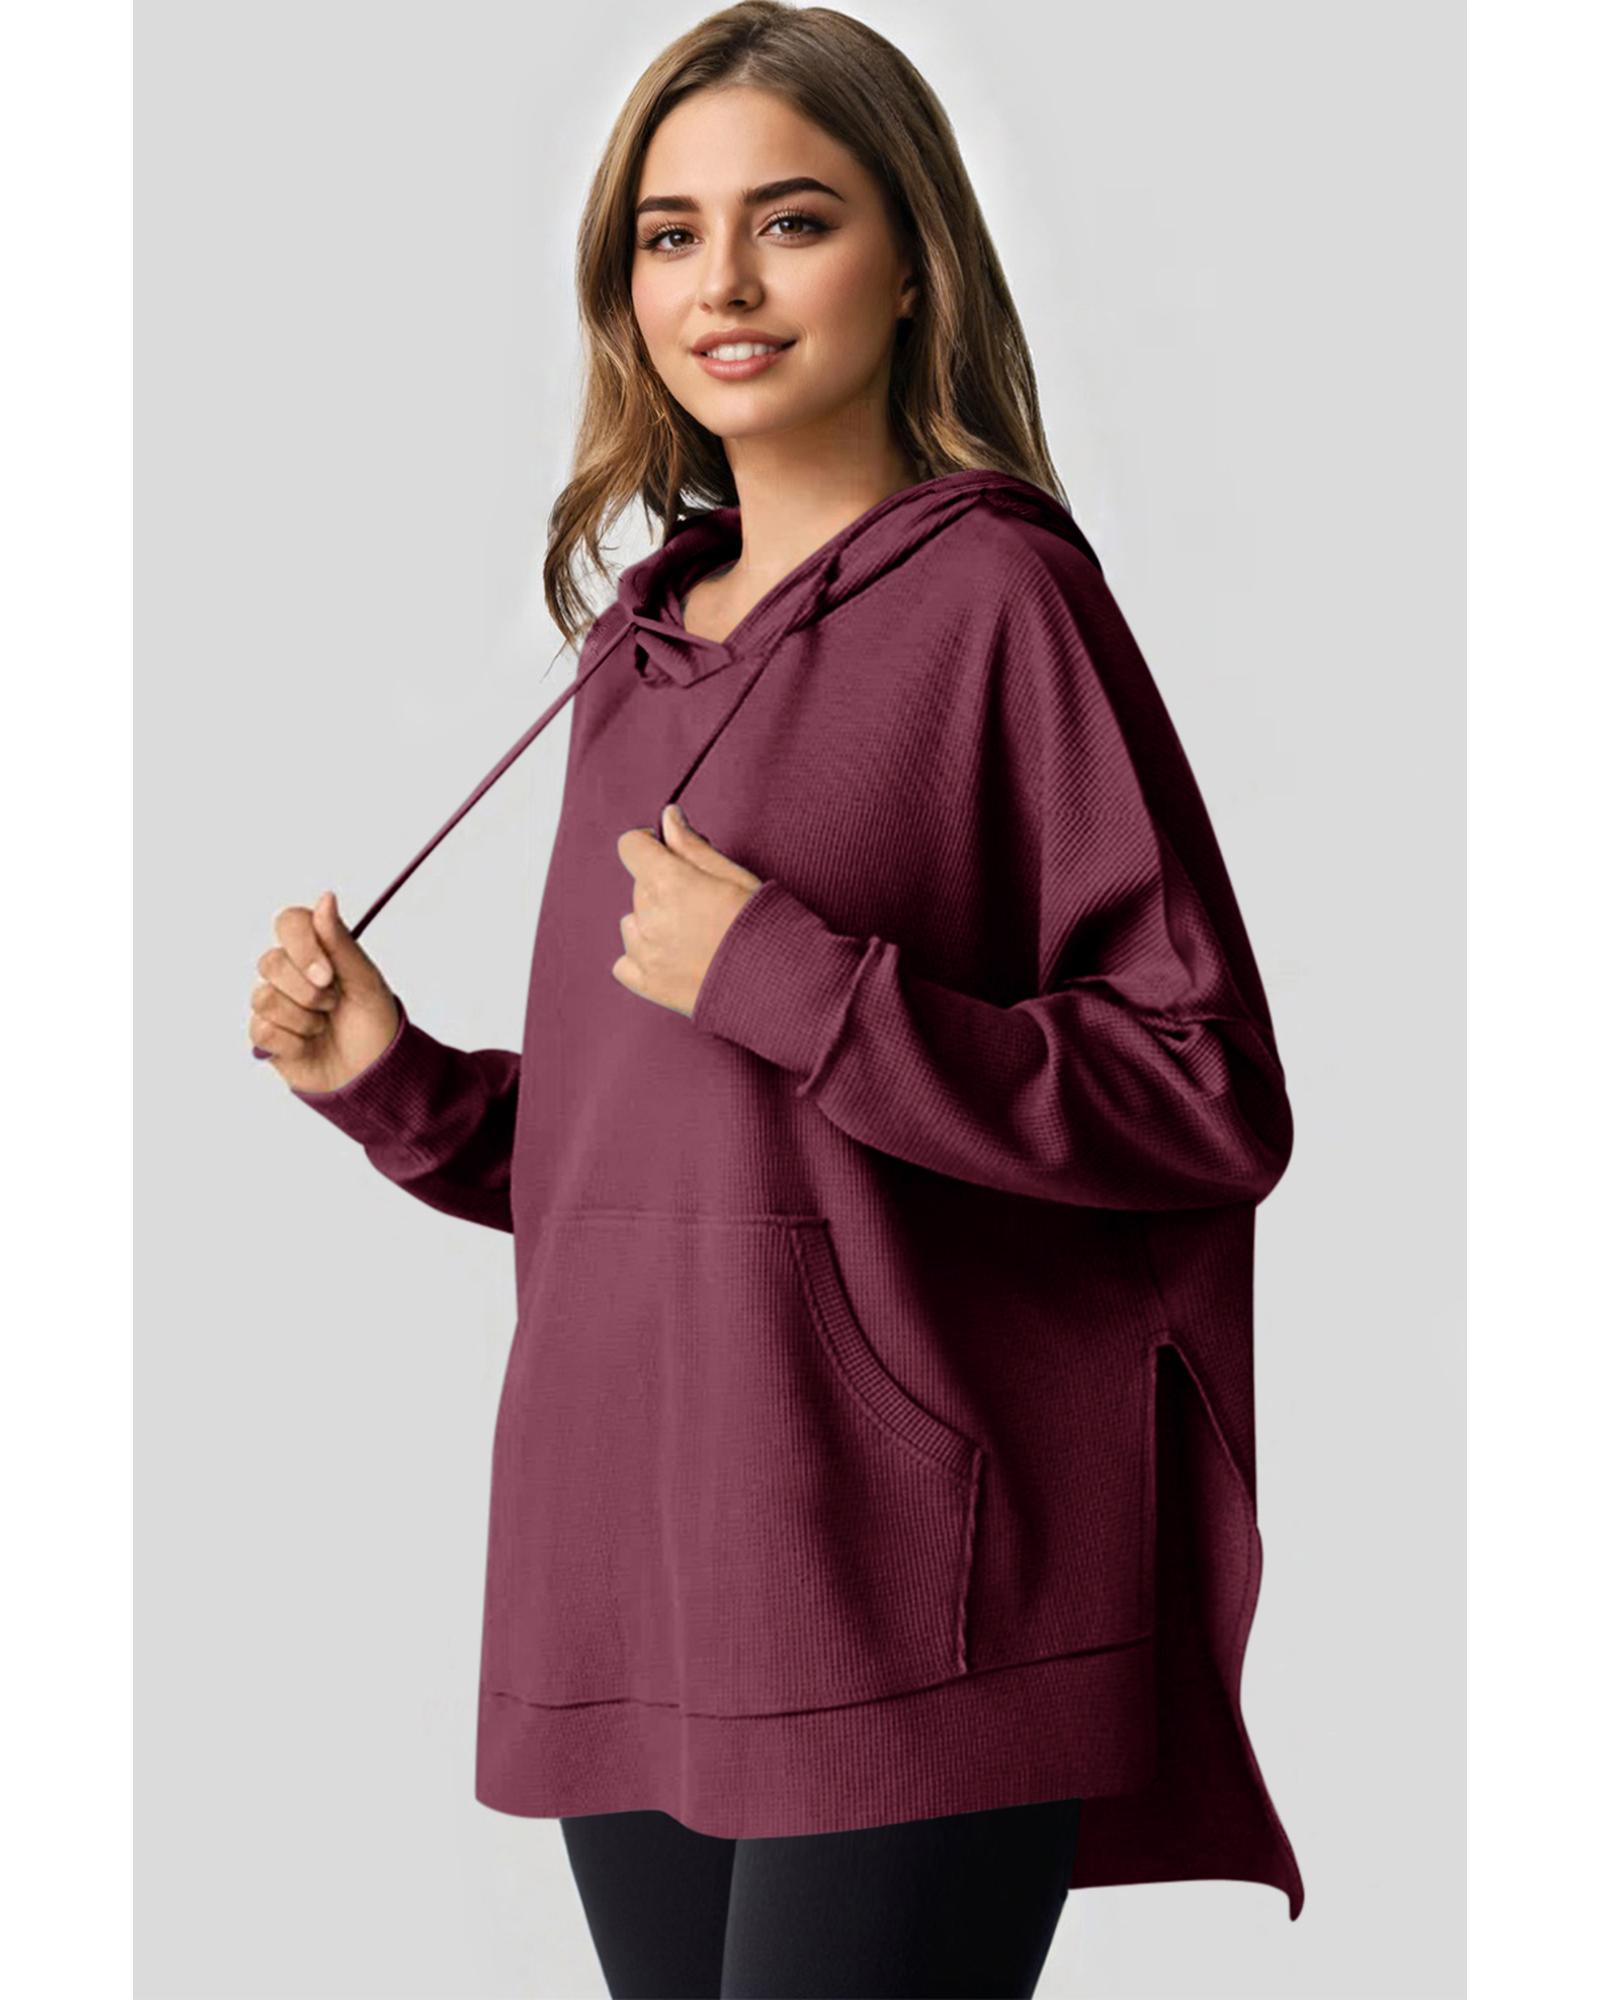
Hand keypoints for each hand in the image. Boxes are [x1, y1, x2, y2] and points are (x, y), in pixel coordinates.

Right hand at [250, 889, 401, 1089]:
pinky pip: (262, 1030)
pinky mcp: (265, 1036)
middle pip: (270, 962)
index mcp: (316, 951)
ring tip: (324, 1027)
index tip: (328, 974)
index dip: (302, 945)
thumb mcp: (365, 981)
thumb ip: (341, 942)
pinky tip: (308, 1046)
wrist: (371, 1074)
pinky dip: (293, 1042)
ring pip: (264, 998)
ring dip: (304, 1019)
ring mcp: (274, 1003)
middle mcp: (289, 973)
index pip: (289, 923)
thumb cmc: (373, 1024)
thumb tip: (325, 897)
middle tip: (334, 1005)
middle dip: (308, 991)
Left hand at [613, 803, 761, 1018]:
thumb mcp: (733, 875)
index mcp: (668, 882)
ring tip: (692, 935)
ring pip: (632, 922)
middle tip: (703, 901)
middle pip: (639, 886)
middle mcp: (649, 916)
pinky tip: (673, 959)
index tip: (670, 854)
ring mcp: (645, 953)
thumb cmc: (763, 925)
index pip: (631, 847)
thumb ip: (693, 846)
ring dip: (652, 922)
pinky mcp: (648, 985)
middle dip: (663, 886)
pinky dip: (643, 957)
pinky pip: (625, 962)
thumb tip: (669, 817)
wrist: (778, 986)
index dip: (651, 845)